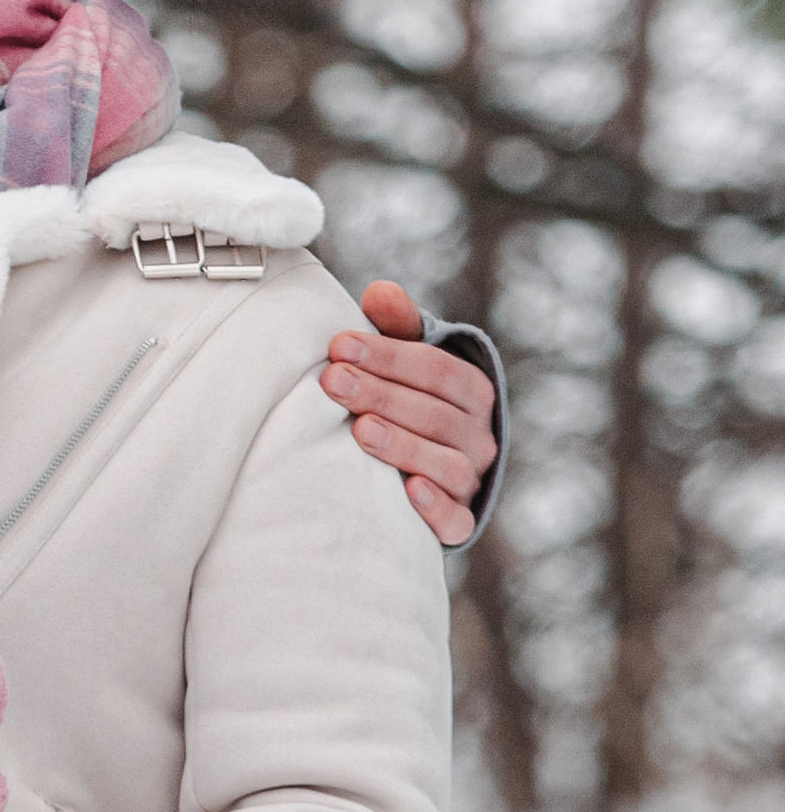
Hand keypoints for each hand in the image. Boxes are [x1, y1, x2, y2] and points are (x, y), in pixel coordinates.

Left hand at [321, 280, 494, 545]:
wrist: (425, 471)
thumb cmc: (408, 401)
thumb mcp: (406, 362)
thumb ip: (397, 327)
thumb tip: (380, 291)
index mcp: (471, 391)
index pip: (437, 370)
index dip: (389, 356)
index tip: (338, 345)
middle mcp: (479, 436)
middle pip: (435, 414)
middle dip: (380, 394)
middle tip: (332, 381)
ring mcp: (472, 480)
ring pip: (446, 464)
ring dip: (402, 445)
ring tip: (359, 429)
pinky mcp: (459, 520)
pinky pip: (455, 519)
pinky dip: (435, 507)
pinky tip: (408, 490)